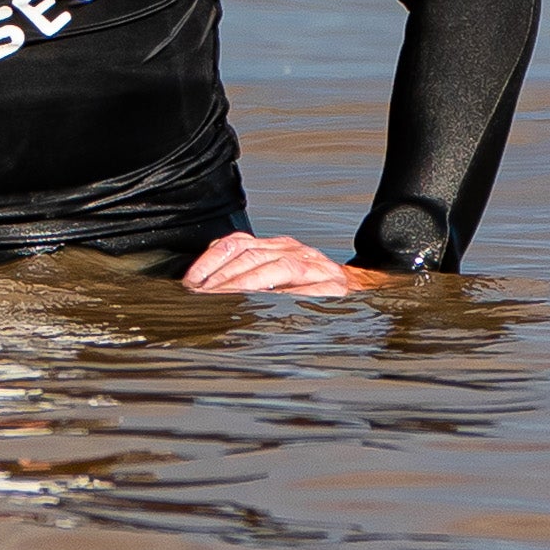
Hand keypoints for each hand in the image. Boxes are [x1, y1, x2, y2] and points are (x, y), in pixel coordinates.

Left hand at [180, 229, 392, 297]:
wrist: (358, 290)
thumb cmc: (308, 290)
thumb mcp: (273, 277)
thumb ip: (245, 275)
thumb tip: (204, 288)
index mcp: (274, 245)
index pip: (235, 244)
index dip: (210, 261)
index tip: (191, 282)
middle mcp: (292, 249)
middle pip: (250, 255)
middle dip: (222, 277)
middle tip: (203, 298)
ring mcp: (313, 264)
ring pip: (275, 267)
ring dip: (247, 285)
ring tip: (227, 301)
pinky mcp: (333, 285)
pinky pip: (306, 287)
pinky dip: (286, 295)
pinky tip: (267, 306)